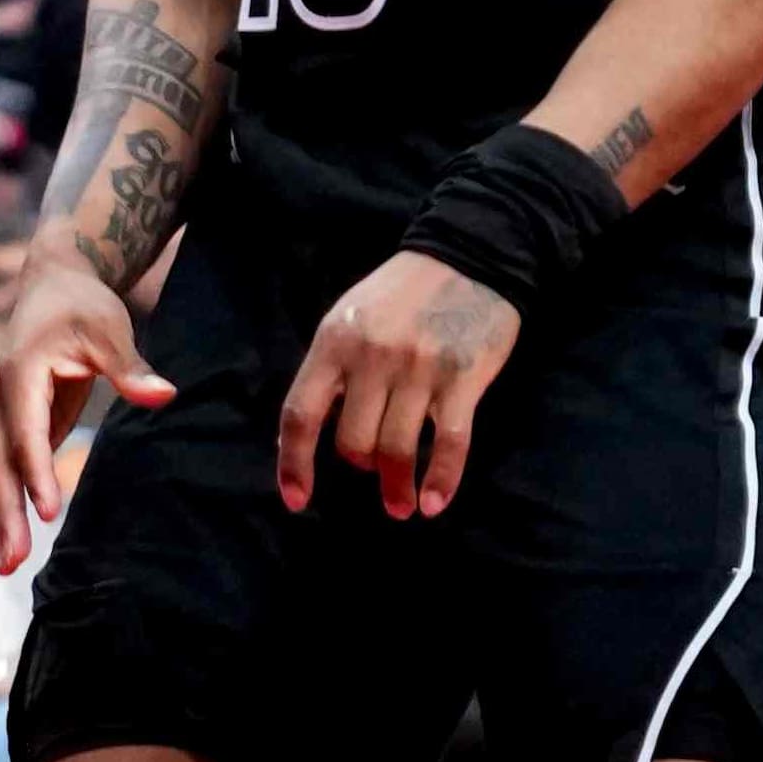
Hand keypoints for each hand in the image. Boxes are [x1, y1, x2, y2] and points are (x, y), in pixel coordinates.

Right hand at [0, 244, 169, 564]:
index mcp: (21, 373)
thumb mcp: (110, 329)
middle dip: (4, 513)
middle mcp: (1, 397)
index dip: (35, 471)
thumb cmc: (83, 305)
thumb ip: (130, 366)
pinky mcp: (12, 424)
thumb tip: (163, 396)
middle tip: (13, 561)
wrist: (53, 281)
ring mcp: (1, 412)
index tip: (47, 512)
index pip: (26, 431)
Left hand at [275, 250, 524, 520]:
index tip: (297, 501)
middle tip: (376, 472)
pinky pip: (449, 444)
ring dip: (397, 488)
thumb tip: (297, 432)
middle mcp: (371, 357)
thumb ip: (328, 371)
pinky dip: (442, 481)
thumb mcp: (348, 319)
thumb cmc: (401, 292)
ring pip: (396, 449)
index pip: (301, 414)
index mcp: (333, 342)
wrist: (468, 255)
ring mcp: (418, 369)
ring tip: (402, 506)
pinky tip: (435, 503)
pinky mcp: (463, 378)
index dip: (294, 463)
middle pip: (352, 441)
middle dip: (362, 465)